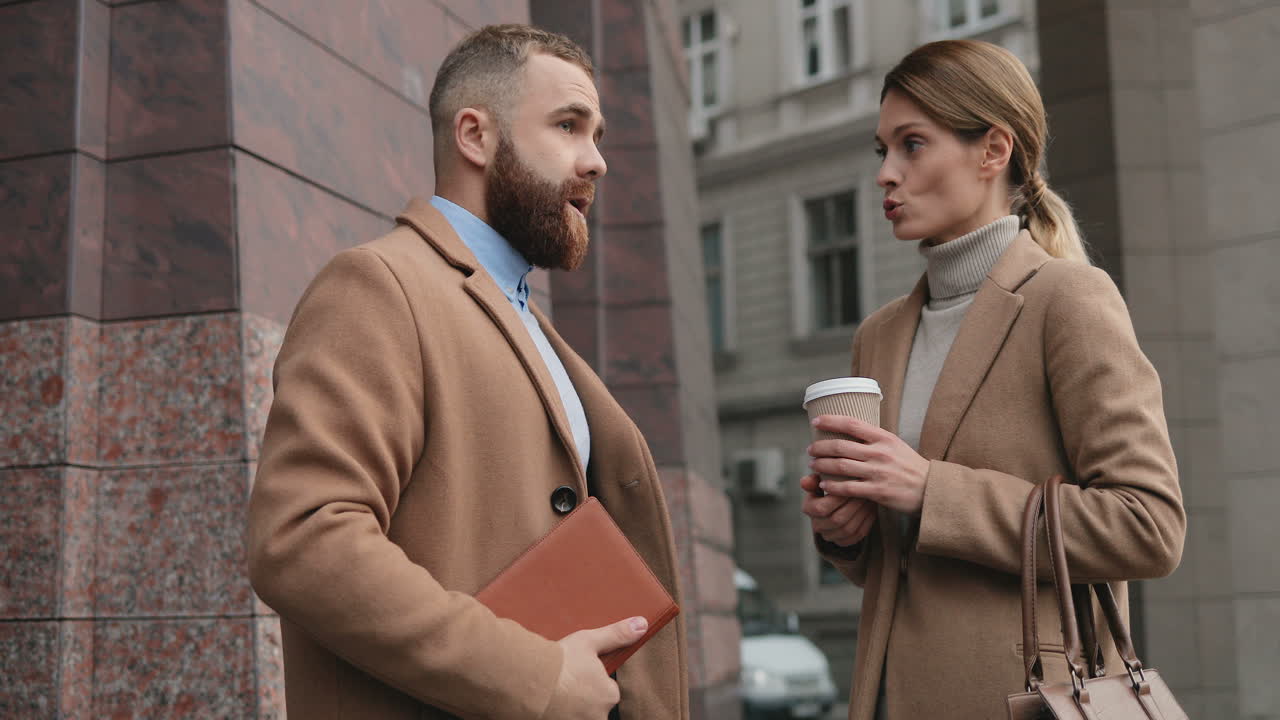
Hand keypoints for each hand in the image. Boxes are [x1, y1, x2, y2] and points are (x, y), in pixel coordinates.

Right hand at [543, 616, 646, 718]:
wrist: (529, 680)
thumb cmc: (561, 661)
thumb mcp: (591, 641)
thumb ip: (617, 635)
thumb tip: (641, 624)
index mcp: (609, 695)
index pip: (608, 689)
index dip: (593, 679)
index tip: (579, 672)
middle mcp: (598, 716)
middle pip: (594, 705)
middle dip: (583, 695)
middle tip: (566, 681)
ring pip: (579, 714)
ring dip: (570, 706)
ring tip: (555, 691)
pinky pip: (565, 718)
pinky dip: (558, 713)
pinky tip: (549, 702)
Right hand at [801, 473, 876, 545]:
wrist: (838, 504)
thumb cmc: (830, 487)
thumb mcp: (821, 481)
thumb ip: (815, 479)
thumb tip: (804, 481)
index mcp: (808, 509)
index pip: (821, 508)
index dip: (837, 498)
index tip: (851, 486)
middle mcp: (817, 525)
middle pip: (836, 520)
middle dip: (853, 506)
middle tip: (865, 492)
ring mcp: (830, 536)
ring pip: (848, 528)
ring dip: (861, 513)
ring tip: (869, 499)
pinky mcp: (844, 541)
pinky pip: (857, 534)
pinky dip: (866, 521)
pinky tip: (871, 509)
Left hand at [808, 415, 930, 515]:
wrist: (930, 489)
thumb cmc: (910, 466)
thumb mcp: (895, 445)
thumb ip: (875, 439)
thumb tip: (851, 430)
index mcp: (884, 438)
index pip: (852, 424)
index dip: (831, 421)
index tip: (816, 421)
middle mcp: (880, 453)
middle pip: (841, 446)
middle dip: (820, 447)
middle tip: (810, 449)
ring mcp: (878, 472)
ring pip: (841, 466)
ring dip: (822, 465)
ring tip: (813, 465)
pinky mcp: (877, 491)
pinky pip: (848, 488)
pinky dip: (832, 486)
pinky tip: (824, 485)